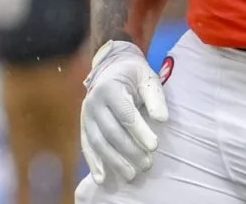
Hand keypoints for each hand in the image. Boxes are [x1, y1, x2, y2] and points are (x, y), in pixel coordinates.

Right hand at [80, 40, 167, 184]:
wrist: (110, 66)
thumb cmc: (133, 73)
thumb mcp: (147, 77)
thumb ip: (155, 98)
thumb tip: (162, 119)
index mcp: (110, 88)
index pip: (126, 114)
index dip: (140, 131)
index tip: (154, 146)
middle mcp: (93, 102)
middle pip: (111, 132)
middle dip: (130, 150)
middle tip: (147, 164)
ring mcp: (86, 115)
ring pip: (98, 142)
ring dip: (114, 161)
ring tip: (131, 175)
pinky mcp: (83, 125)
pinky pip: (87, 146)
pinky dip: (94, 163)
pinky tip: (101, 178)